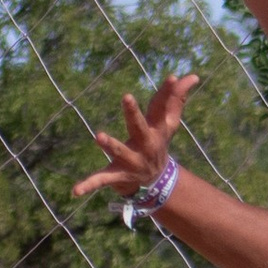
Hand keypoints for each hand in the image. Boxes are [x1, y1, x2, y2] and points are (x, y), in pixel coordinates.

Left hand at [74, 71, 199, 208]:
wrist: (156, 179)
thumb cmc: (158, 141)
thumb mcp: (167, 121)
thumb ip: (177, 98)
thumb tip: (193, 76)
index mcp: (156, 130)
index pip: (163, 108)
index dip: (168, 93)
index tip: (172, 78)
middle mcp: (145, 144)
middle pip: (139, 127)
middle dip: (133, 114)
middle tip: (127, 97)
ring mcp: (131, 160)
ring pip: (120, 151)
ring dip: (111, 145)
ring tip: (99, 136)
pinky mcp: (117, 174)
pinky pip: (101, 180)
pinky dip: (88, 185)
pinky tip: (75, 191)